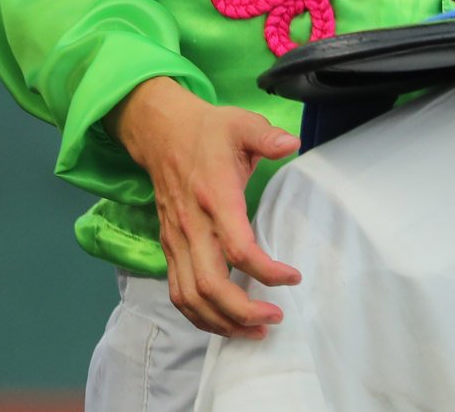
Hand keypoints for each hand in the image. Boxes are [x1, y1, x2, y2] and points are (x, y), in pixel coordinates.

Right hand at [110, 77, 300, 339]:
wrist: (160, 131)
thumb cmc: (207, 131)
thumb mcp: (240, 123)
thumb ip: (266, 136)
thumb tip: (293, 144)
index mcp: (215, 197)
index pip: (239, 249)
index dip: (268, 271)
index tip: (294, 276)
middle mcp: (192, 225)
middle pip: (211, 285)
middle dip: (244, 311)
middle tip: (276, 316)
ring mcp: (177, 239)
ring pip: (191, 297)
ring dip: (222, 322)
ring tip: (255, 330)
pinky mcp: (169, 246)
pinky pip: (178, 292)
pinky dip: (200, 316)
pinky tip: (226, 322)